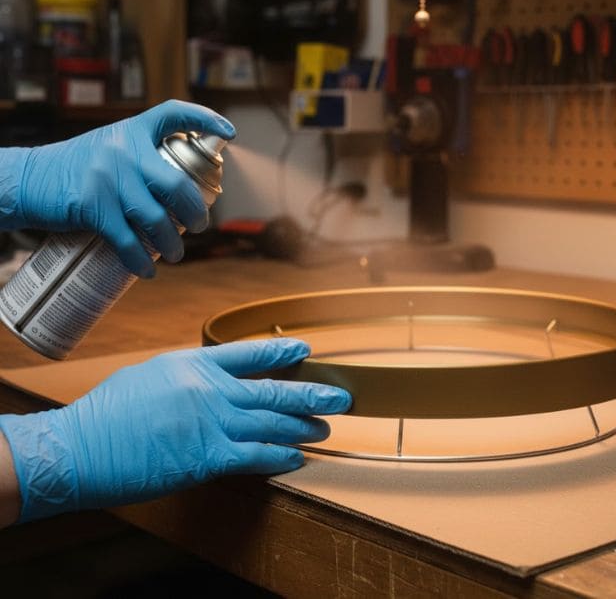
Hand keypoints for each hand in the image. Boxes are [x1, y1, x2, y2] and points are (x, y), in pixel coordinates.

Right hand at [0, 338, 349, 523]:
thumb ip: (190, 375)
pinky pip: (256, 456)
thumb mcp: (153, 375)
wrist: (82, 446)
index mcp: (195, 364)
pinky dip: (281, 457)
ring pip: (272, 423)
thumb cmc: (110, 411)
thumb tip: (215, 380)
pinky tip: (297, 458)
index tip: (306, 349)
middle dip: (312, 392)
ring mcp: (212, 423)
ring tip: (326, 427)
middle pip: (274, 389)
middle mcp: (211, 390)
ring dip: (304, 426)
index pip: (250, 353)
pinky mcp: (208, 458)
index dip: (282, 350)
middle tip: (341, 395)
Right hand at [16, 99, 234, 276]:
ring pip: (157, 218)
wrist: (25, 179)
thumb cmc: (73, 167)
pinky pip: (127, 240)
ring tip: (177, 253)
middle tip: (199, 226)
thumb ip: (140, 158)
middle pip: (178, 184)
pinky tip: (148, 270)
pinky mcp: (92, 206)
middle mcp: (124, 150)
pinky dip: (141, 261)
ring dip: (172, 243)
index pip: (173, 113)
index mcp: (131, 131)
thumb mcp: (108, 147)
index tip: (229, 134)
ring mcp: (108, 178)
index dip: (205, 119)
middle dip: (196, 211)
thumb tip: (178, 190)